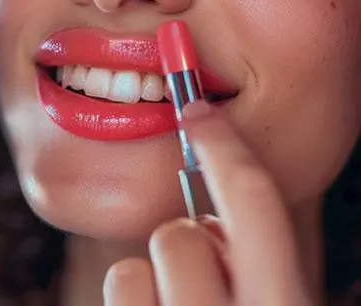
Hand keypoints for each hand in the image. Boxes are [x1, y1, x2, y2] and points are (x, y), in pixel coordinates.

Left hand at [103, 100, 314, 305]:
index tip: (195, 112)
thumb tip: (218, 189)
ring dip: (152, 273)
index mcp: (280, 300)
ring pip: (135, 268)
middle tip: (200, 260)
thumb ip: (258, 247)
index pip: (252, 199)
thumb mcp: (275, 292)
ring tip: (177, 298)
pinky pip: (118, 288)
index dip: (221, 145)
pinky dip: (132, 295)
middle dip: (184, 238)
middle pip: (180, 237)